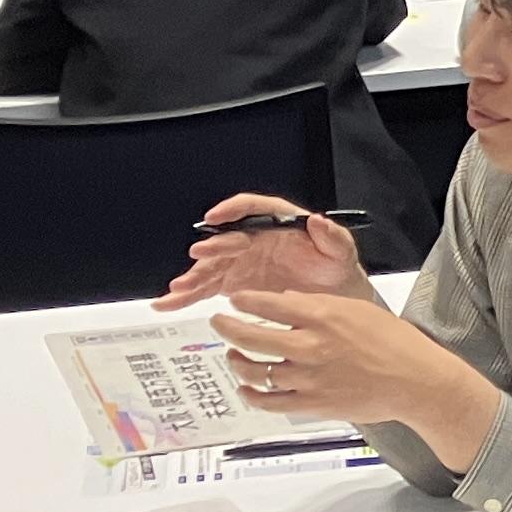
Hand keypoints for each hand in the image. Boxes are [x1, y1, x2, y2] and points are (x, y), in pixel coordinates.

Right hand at [157, 194, 379, 312]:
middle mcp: (253, 239)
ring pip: (211, 266)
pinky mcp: (231, 283)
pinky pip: (205, 287)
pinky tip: (171, 303)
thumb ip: (332, 236)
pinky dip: (187, 296)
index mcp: (278, 223)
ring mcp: (239, 261)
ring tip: (178, 290)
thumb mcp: (341, 251)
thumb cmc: (335, 268)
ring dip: (193, 277)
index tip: (217, 216)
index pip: (252, 208)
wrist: (331, 297)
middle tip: (200, 254)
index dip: (233, 210)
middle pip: (227, 238)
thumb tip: (318, 221)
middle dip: (212, 247)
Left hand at [205, 288, 503, 464]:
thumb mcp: (359, 309)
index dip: (245, 301)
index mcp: (324, 316)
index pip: (269, 304)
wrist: (416, 381)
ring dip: (237, 362)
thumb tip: (287, 299)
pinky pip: (268, 401)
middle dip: (227, 328)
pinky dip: (252, 395)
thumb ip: (320, 305)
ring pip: (254, 371)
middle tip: (219, 323)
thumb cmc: (396, 344)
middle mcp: (310, 346)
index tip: (235, 300)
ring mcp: (308, 377)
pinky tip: (247, 388)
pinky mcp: (311, 403)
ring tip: (233, 357)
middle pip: (250, 336)